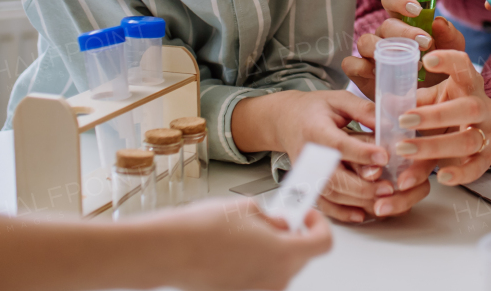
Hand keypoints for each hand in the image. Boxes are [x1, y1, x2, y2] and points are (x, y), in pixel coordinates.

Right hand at [158, 197, 331, 290]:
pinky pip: (259, 278)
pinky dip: (256, 264)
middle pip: (301, 258)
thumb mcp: (247, 208)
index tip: (307, 215)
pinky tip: (237, 249)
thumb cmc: (202, 230)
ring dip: (275, 251)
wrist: (169, 251)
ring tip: (251, 233)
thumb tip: (280, 224)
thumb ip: (272, 219)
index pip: (321, 244)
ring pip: (279, 269)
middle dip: (295, 236)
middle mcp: (274, 279)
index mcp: (283, 254)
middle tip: (279, 220)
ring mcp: (257, 290)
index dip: (318, 225)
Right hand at [233, 90, 428, 223]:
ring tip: (384, 201)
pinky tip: (362, 215)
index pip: (338, 145)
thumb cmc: (316, 108)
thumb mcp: (339, 99)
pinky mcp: (308, 184)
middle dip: (363, 186)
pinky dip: (342, 213)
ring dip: (358, 201)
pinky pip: (324, 204)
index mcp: (315, 130)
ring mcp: (306, 173)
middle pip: (334, 177)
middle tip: (389, 187)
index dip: (361, 153)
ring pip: (331, 194)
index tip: (384, 156)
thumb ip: (362, 110)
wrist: (286, 120)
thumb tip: (388, 125)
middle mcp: (308, 155)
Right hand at [342, 0, 465, 97]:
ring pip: (364, 41)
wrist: (433, 101)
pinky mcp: (361, 74)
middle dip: (403, 32)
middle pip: (384, 25)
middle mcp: (384, 35)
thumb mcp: (452, 51)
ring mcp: (370, 54)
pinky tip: (379, 74)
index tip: (416, 10)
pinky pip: (350, 64)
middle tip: (424, 44)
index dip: (399, 1)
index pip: (391, 0)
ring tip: (404, 62)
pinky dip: (361, 67)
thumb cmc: (440, 68)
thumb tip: (438, 22)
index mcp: (402, 22)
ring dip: (382, 49)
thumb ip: (449, 35)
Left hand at [391, 50, 490, 186]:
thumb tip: (385, 102)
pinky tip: (441, 177)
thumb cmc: (447, 108)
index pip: (464, 65)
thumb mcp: (431, 99)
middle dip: (435, 116)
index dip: (448, 60)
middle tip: (402, 120)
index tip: (427, 60)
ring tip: (404, 150)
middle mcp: (483, 106)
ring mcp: (488, 132)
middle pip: (468, 108)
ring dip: (435, 146)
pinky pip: (477, 167)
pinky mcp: (487, 156)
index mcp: (468, 84)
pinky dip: (460, 174)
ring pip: (469, 139)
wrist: (475, 130)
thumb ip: (411, 100)